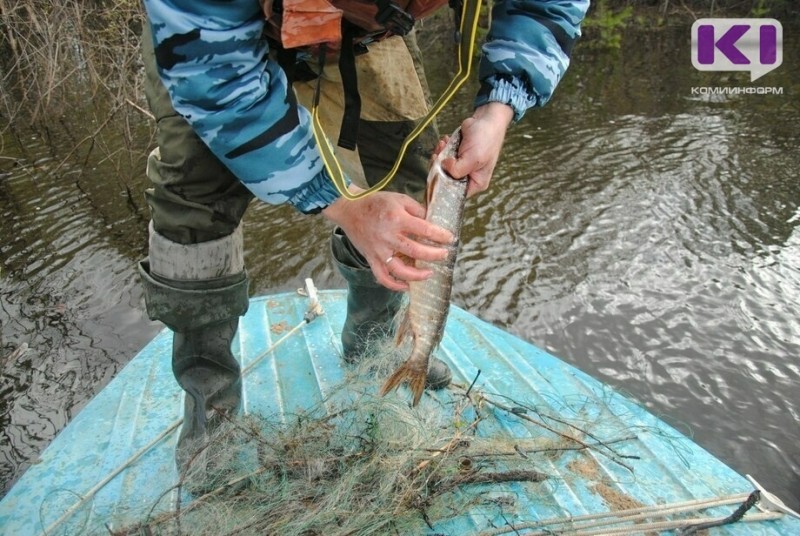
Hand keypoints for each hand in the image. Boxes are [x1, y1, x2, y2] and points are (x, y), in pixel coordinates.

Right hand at [322, 187, 453, 290]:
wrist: (349, 209)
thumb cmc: (376, 203)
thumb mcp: (399, 198)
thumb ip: (417, 209)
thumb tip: (432, 222)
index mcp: (396, 219)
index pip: (424, 229)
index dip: (440, 235)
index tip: (450, 238)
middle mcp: (388, 237)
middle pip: (415, 251)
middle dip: (434, 255)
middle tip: (444, 255)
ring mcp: (379, 251)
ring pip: (399, 270)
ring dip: (417, 275)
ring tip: (429, 274)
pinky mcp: (371, 259)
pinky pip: (383, 277)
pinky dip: (395, 285)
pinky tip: (407, 286)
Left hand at [441, 102, 513, 196]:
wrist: (486, 119)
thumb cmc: (485, 140)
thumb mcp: (473, 159)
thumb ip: (457, 170)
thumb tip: (443, 166)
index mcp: (476, 183)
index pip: (454, 192)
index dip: (442, 185)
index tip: (436, 172)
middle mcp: (468, 177)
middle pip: (445, 180)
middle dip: (439, 166)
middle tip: (438, 154)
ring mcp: (461, 166)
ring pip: (442, 167)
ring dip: (439, 155)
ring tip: (443, 144)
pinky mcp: (456, 156)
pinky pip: (443, 157)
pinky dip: (441, 149)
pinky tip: (445, 141)